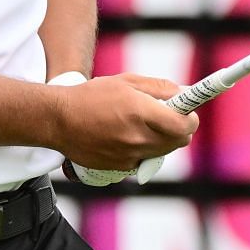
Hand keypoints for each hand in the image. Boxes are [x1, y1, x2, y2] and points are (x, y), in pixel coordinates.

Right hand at [48, 72, 196, 172]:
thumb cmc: (92, 96)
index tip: (188, 112)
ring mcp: (129, 156)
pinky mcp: (121, 168)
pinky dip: (144, 150)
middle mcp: (137, 137)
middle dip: (180, 129)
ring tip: (145, 125)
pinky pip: (145, 160)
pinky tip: (128, 137)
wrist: (59, 120)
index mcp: (141, 112)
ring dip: (163, 140)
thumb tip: (184, 94)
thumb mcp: (127, 81)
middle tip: (169, 117)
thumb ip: (160, 88)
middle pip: (179, 141)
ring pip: (163, 152)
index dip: (191, 118)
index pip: (184, 125)